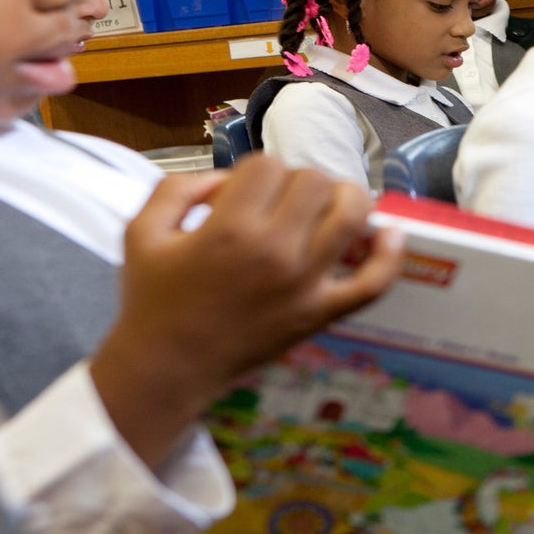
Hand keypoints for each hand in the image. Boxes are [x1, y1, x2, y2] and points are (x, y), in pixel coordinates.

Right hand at [90, 155, 402, 465]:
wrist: (166, 368)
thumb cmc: (152, 299)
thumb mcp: (142, 230)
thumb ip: (178, 188)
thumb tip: (225, 178)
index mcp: (229, 228)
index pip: (267, 165)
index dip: (255, 172)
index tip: (243, 194)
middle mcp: (274, 251)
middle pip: (314, 182)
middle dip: (297, 182)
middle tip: (279, 204)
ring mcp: (304, 284)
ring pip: (352, 215)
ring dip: (346, 199)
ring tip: (329, 206)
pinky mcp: (321, 314)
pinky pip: (372, 284)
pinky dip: (389, 257)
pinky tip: (391, 234)